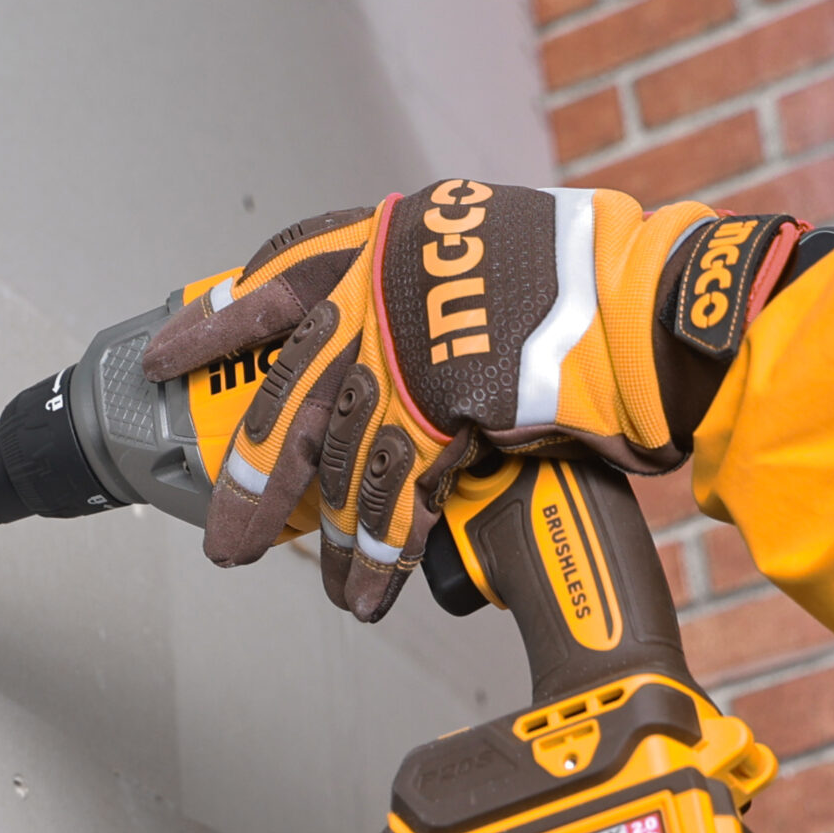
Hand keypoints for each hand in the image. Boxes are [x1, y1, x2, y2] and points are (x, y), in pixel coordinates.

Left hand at [143, 181, 801, 619]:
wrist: (666, 302)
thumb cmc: (595, 281)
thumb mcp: (487, 251)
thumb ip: (423, 293)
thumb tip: (380, 357)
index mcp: (388, 241)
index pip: (276, 278)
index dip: (217, 323)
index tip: (167, 354)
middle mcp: (383, 289)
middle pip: (288, 397)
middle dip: (253, 481)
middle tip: (225, 538)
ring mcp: (410, 346)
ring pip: (340, 459)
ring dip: (327, 537)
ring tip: (319, 587)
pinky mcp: (448, 404)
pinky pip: (396, 493)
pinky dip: (382, 551)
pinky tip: (368, 591)